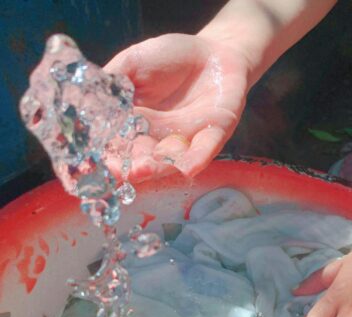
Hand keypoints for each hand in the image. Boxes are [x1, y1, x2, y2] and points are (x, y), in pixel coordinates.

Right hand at [104, 33, 250, 180]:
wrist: (213, 53)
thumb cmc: (169, 58)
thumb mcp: (133, 63)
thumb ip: (112, 80)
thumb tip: (81, 95)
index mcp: (134, 126)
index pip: (116, 145)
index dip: (105, 154)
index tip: (90, 162)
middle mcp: (158, 141)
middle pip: (141, 160)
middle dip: (129, 167)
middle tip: (117, 171)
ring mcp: (186, 141)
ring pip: (169, 161)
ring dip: (156, 167)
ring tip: (142, 170)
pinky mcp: (214, 136)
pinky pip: (205, 151)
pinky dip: (196, 159)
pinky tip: (187, 167)